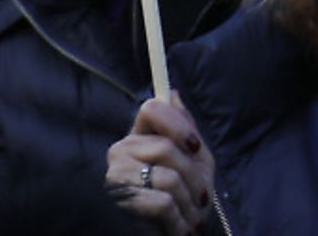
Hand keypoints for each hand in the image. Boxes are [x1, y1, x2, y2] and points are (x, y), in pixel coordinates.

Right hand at [106, 94, 214, 234]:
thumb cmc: (181, 204)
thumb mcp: (193, 165)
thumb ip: (186, 132)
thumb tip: (174, 94)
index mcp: (139, 138)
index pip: (151, 109)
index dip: (177, 124)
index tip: (194, 147)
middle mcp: (121, 152)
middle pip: (167, 148)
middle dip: (195, 178)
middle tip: (201, 199)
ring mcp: (117, 177)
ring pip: (168, 178)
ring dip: (190, 204)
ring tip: (190, 218)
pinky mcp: (121, 203)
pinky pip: (163, 203)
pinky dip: (180, 221)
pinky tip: (180, 229)